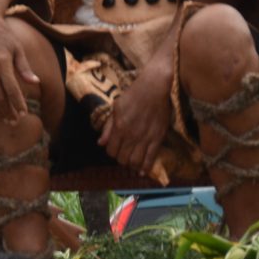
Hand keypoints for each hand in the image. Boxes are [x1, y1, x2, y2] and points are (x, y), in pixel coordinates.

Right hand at [0, 13, 39, 125]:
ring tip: (7, 119)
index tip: (25, 113)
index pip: (11, 89)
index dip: (18, 103)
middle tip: (16, 121)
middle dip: (7, 111)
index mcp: (1, 62)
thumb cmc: (2, 35)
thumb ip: (25, 67)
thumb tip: (36, 82)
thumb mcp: (17, 47)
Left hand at [100, 54, 176, 171]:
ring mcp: (145, 138)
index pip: (111, 150)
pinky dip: (146, 167)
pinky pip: (151, 157)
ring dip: (132, 165)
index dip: (111, 152)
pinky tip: (142, 172)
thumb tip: (101, 143)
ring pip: (135, 161)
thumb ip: (108, 127)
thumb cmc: (134, 95)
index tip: (115, 150)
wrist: (155, 87)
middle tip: (124, 156)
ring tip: (132, 163)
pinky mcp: (158, 138)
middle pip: (122, 159)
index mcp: (119, 127)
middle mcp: (131, 135)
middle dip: (121, 160)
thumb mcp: (116, 107)